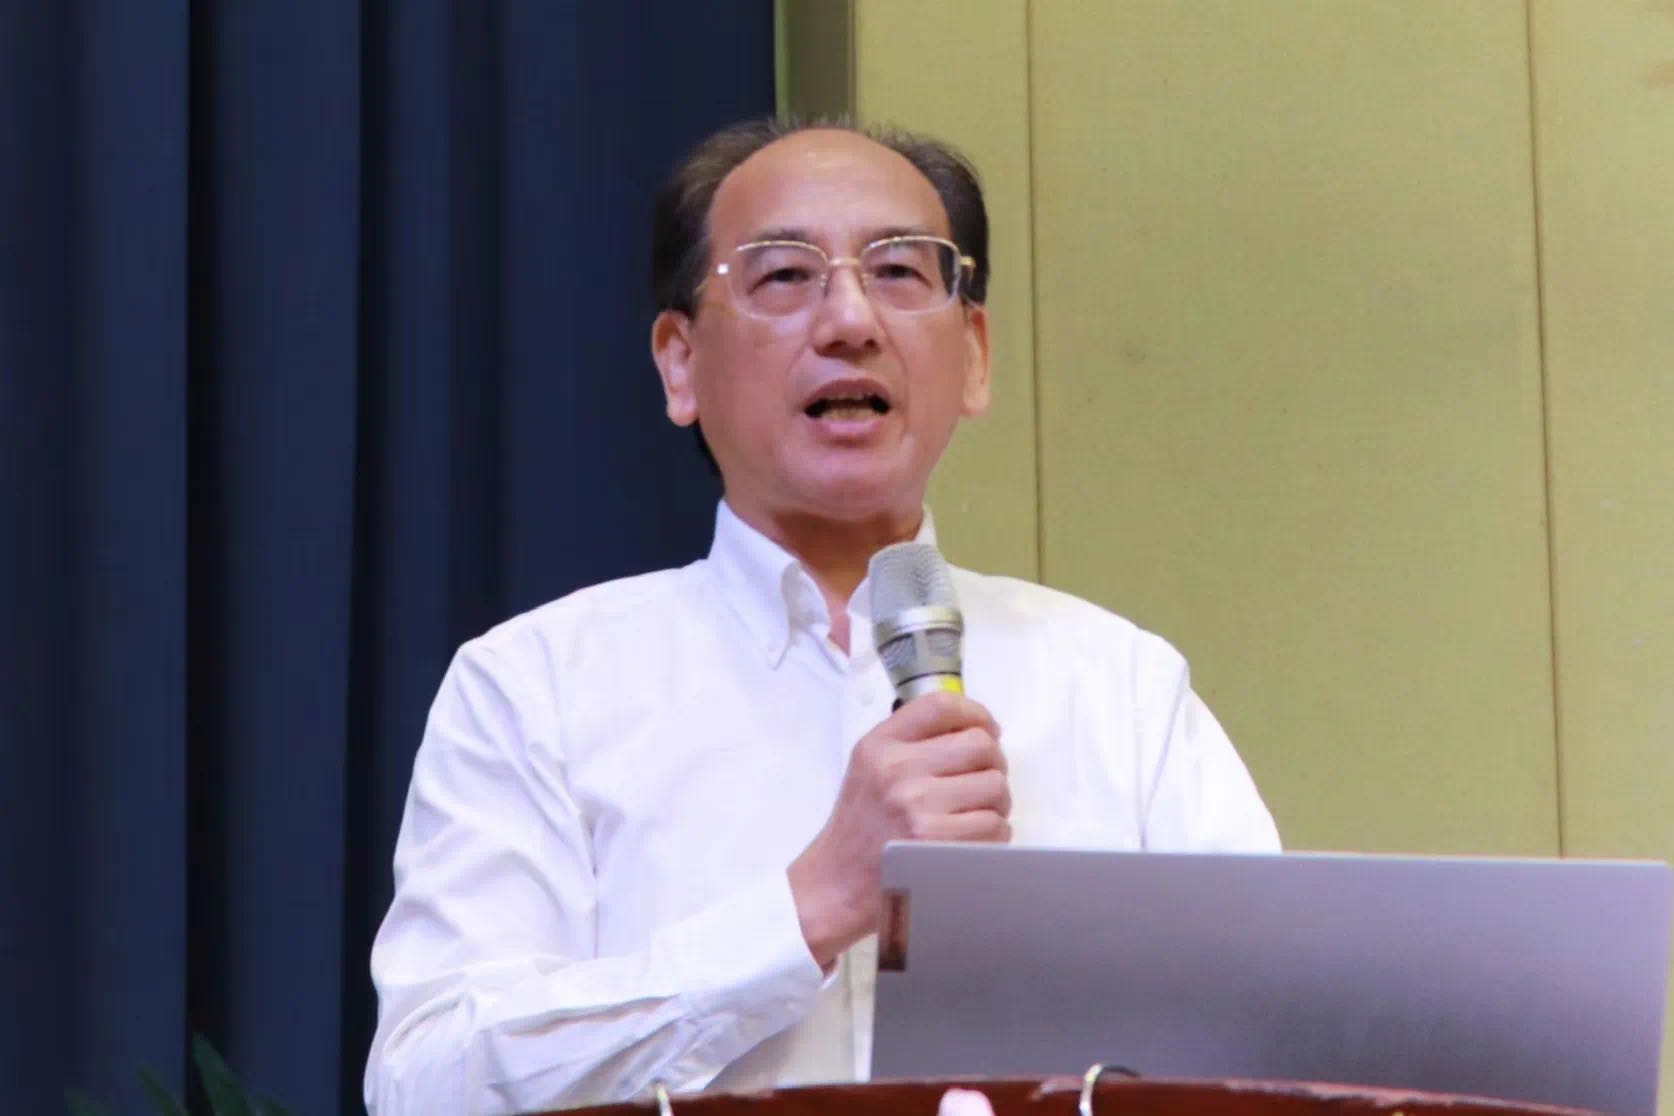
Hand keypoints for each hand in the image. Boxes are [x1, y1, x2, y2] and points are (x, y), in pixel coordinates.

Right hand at [787, 692, 1009, 967]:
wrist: (837, 884)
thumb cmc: (860, 827)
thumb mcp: (869, 767)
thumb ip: (911, 741)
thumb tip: (976, 727)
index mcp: (880, 746)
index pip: (941, 706)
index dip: (976, 713)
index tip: (989, 729)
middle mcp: (897, 771)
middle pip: (980, 745)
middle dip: (992, 764)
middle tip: (981, 781)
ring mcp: (918, 809)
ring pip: (996, 786)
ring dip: (995, 802)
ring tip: (974, 813)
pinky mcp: (938, 844)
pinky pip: (995, 826)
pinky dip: (993, 833)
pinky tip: (970, 839)